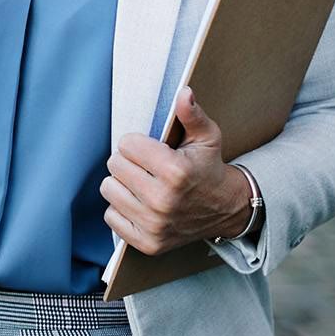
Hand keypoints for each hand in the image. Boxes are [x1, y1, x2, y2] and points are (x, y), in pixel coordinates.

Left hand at [101, 87, 254, 254]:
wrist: (226, 210)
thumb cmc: (209, 168)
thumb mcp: (206, 138)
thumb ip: (191, 114)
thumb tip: (183, 92)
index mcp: (175, 172)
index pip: (126, 144)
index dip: (138, 144)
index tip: (153, 151)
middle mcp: (163, 200)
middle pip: (114, 165)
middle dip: (129, 162)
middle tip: (148, 168)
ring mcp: (154, 224)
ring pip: (109, 189)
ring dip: (122, 185)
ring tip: (144, 185)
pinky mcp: (147, 243)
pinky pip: (111, 216)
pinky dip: (122, 209)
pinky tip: (141, 204)